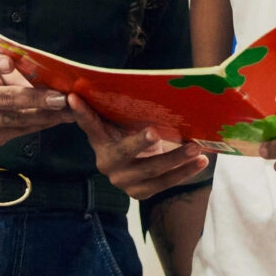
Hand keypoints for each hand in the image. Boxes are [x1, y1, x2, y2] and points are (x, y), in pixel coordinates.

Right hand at [0, 53, 68, 148]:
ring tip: (68, 109)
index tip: (9, 63)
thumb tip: (44, 73)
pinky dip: (41, 124)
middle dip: (36, 99)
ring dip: (46, 115)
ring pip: (17, 120)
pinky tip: (59, 118)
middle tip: (60, 97)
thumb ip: (6, 68)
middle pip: (6, 99)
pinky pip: (20, 131)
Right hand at [69, 96, 210, 199]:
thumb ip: (114, 108)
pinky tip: (201, 161)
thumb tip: (111, 82)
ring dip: (176, 159)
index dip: (82, 112)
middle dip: (141, 143)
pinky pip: (164, 184)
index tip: (74, 97)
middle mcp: (107, 164)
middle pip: (125, 153)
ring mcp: (124, 181)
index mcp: (99, 142)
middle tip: (156, 132)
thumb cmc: (128, 135)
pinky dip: (184, 172)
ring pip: (151, 171)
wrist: (132, 168)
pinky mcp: (140, 193)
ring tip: (195, 148)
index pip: (89, 124)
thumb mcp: (120, 122)